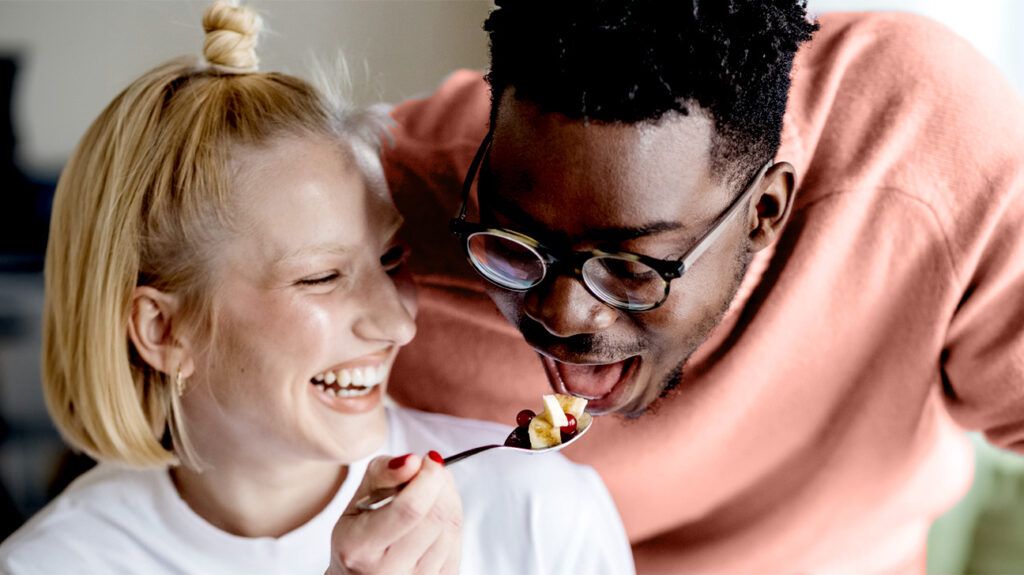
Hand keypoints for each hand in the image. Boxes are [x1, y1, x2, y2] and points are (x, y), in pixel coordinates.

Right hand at [326, 452, 461, 574]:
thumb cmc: (357, 537)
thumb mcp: (356, 501)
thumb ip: (381, 473)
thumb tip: (412, 461)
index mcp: (360, 548)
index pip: (409, 509)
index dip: (427, 478)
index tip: (428, 460)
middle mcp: (389, 571)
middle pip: (437, 516)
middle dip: (440, 484)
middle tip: (430, 472)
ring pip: (452, 526)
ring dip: (448, 499)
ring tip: (429, 493)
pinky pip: (458, 541)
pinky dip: (451, 519)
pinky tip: (434, 516)